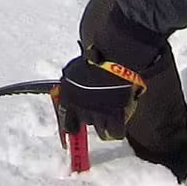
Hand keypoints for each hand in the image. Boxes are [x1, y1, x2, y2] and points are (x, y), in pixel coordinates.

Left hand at [57, 2, 164, 136]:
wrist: (115, 53)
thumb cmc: (96, 53)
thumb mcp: (75, 66)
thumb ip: (72, 78)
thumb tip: (70, 85)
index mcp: (69, 97)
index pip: (66, 122)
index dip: (71, 126)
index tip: (74, 129)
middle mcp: (81, 109)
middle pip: (86, 123)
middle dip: (93, 118)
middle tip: (101, 108)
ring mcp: (98, 114)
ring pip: (100, 131)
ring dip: (105, 126)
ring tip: (111, 117)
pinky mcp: (116, 116)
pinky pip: (115, 132)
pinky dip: (118, 130)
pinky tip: (120, 122)